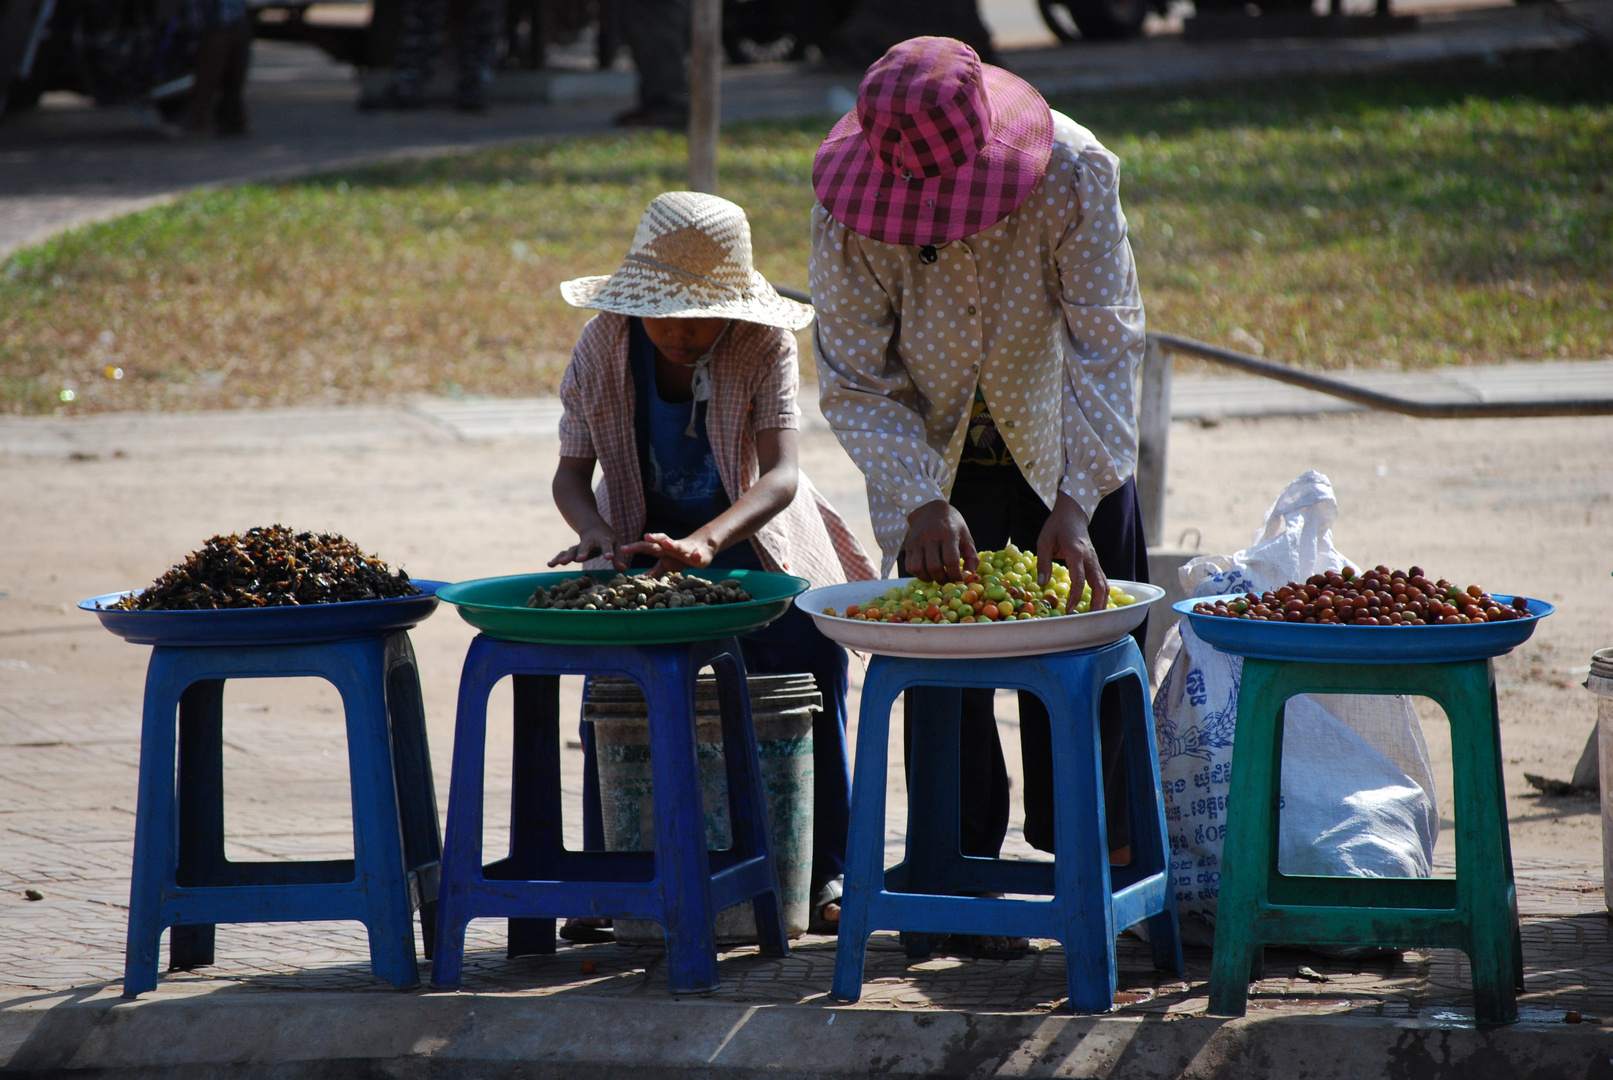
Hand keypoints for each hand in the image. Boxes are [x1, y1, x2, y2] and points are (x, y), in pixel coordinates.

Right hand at [549, 525, 624, 569]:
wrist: (592, 525)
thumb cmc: (608, 538)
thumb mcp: (616, 545)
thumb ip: (618, 557)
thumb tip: (623, 570)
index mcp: (603, 539)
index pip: (606, 544)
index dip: (608, 550)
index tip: (609, 557)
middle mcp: (590, 541)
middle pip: (586, 546)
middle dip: (582, 552)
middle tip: (579, 559)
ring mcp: (580, 546)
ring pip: (572, 550)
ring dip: (567, 556)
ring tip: (561, 563)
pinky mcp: (572, 550)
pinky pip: (563, 554)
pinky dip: (557, 558)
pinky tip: (550, 564)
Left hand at [618, 532, 718, 575]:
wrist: (702, 548)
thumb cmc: (679, 557)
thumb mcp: (665, 566)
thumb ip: (653, 572)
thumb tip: (639, 580)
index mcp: (662, 550)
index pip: (647, 547)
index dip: (635, 548)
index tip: (622, 549)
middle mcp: (671, 547)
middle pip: (660, 542)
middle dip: (653, 539)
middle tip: (645, 537)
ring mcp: (685, 550)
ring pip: (677, 545)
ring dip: (672, 544)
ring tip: (665, 543)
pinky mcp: (698, 555)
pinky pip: (697, 555)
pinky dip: (696, 555)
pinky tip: (696, 556)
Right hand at [902, 500, 977, 582]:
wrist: (931, 510)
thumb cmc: (953, 526)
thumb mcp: (966, 537)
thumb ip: (971, 558)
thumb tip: (970, 577)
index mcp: (948, 534)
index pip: (951, 560)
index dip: (955, 575)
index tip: (959, 580)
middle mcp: (931, 537)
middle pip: (934, 567)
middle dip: (942, 579)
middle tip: (948, 580)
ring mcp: (917, 541)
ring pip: (919, 568)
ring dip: (928, 578)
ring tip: (936, 576)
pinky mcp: (908, 546)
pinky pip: (909, 566)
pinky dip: (918, 574)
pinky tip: (927, 571)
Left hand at [1036, 493, 1106, 614]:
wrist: (1073, 513)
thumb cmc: (1056, 526)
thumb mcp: (1044, 541)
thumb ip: (1043, 562)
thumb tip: (1041, 584)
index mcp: (1076, 553)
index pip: (1080, 579)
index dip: (1075, 597)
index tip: (1069, 610)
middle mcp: (1090, 558)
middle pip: (1100, 585)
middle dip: (1097, 605)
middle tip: (1089, 621)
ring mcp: (1095, 561)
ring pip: (1105, 584)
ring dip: (1101, 602)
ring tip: (1094, 618)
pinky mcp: (1095, 563)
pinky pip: (1102, 581)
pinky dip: (1101, 595)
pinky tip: (1095, 606)